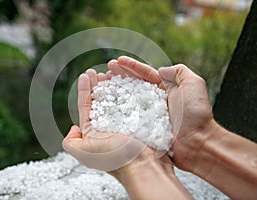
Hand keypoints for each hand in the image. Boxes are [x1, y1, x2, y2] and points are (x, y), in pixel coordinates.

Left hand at [62, 69, 154, 171]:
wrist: (144, 165)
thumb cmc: (115, 159)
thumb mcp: (84, 154)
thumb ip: (70, 142)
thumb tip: (72, 129)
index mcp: (94, 132)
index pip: (86, 106)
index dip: (85, 89)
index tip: (86, 75)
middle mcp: (108, 125)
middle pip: (101, 99)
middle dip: (98, 84)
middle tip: (98, 72)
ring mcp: (125, 121)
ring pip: (117, 97)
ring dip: (112, 84)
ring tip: (111, 72)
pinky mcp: (139, 118)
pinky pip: (133, 98)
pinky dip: (129, 88)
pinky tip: (127, 79)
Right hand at [108, 56, 212, 170]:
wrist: (197, 143)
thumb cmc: (196, 114)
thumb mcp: (194, 84)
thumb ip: (179, 72)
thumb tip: (161, 70)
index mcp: (167, 88)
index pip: (146, 74)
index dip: (131, 66)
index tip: (117, 61)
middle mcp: (156, 100)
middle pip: (134, 84)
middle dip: (120, 76)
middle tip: (106, 70)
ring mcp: (149, 114)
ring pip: (129, 99)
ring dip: (116, 90)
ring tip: (104, 83)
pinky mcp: (145, 127)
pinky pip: (129, 116)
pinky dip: (118, 109)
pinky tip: (109, 105)